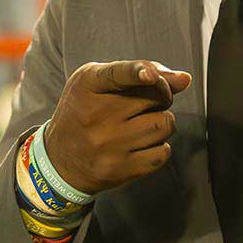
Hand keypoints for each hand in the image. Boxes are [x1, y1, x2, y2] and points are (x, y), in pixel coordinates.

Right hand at [44, 60, 191, 194]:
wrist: (57, 160)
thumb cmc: (85, 109)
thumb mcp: (99, 80)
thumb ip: (140, 71)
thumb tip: (185, 80)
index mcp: (89, 85)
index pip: (118, 75)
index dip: (138, 72)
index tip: (151, 75)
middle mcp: (97, 116)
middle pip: (157, 96)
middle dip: (161, 95)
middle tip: (145, 102)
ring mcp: (108, 146)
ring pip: (165, 124)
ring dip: (162, 121)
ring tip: (141, 123)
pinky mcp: (118, 170)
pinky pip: (162, 153)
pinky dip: (159, 146)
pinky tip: (141, 144)